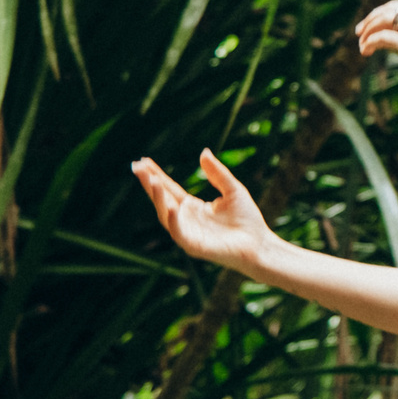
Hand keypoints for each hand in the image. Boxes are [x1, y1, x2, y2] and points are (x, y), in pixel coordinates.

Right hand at [132, 149, 278, 273]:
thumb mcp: (233, 189)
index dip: (156, 175)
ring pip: (166, 215)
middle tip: (137, 167)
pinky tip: (170, 207)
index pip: (170, 189)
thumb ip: (217, 173)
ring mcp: (189, 233)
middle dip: (149, 184)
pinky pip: (179, 233)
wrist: (260, 244)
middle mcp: (186, 220)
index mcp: (193, 208)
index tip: (143, 161)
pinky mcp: (194, 246)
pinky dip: (173, 221)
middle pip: (163, 199)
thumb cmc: (248, 220)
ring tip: (151, 181)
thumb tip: (203, 152)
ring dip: (157, 198)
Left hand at [356, 0, 397, 94]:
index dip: (388, 10)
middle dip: (373, 16)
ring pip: (385, 17)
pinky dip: (371, 41)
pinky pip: (383, 37)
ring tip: (360, 40)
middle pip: (392, 7)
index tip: (378, 21)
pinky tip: (365, 50)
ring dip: (369, 27)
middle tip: (360, 30)